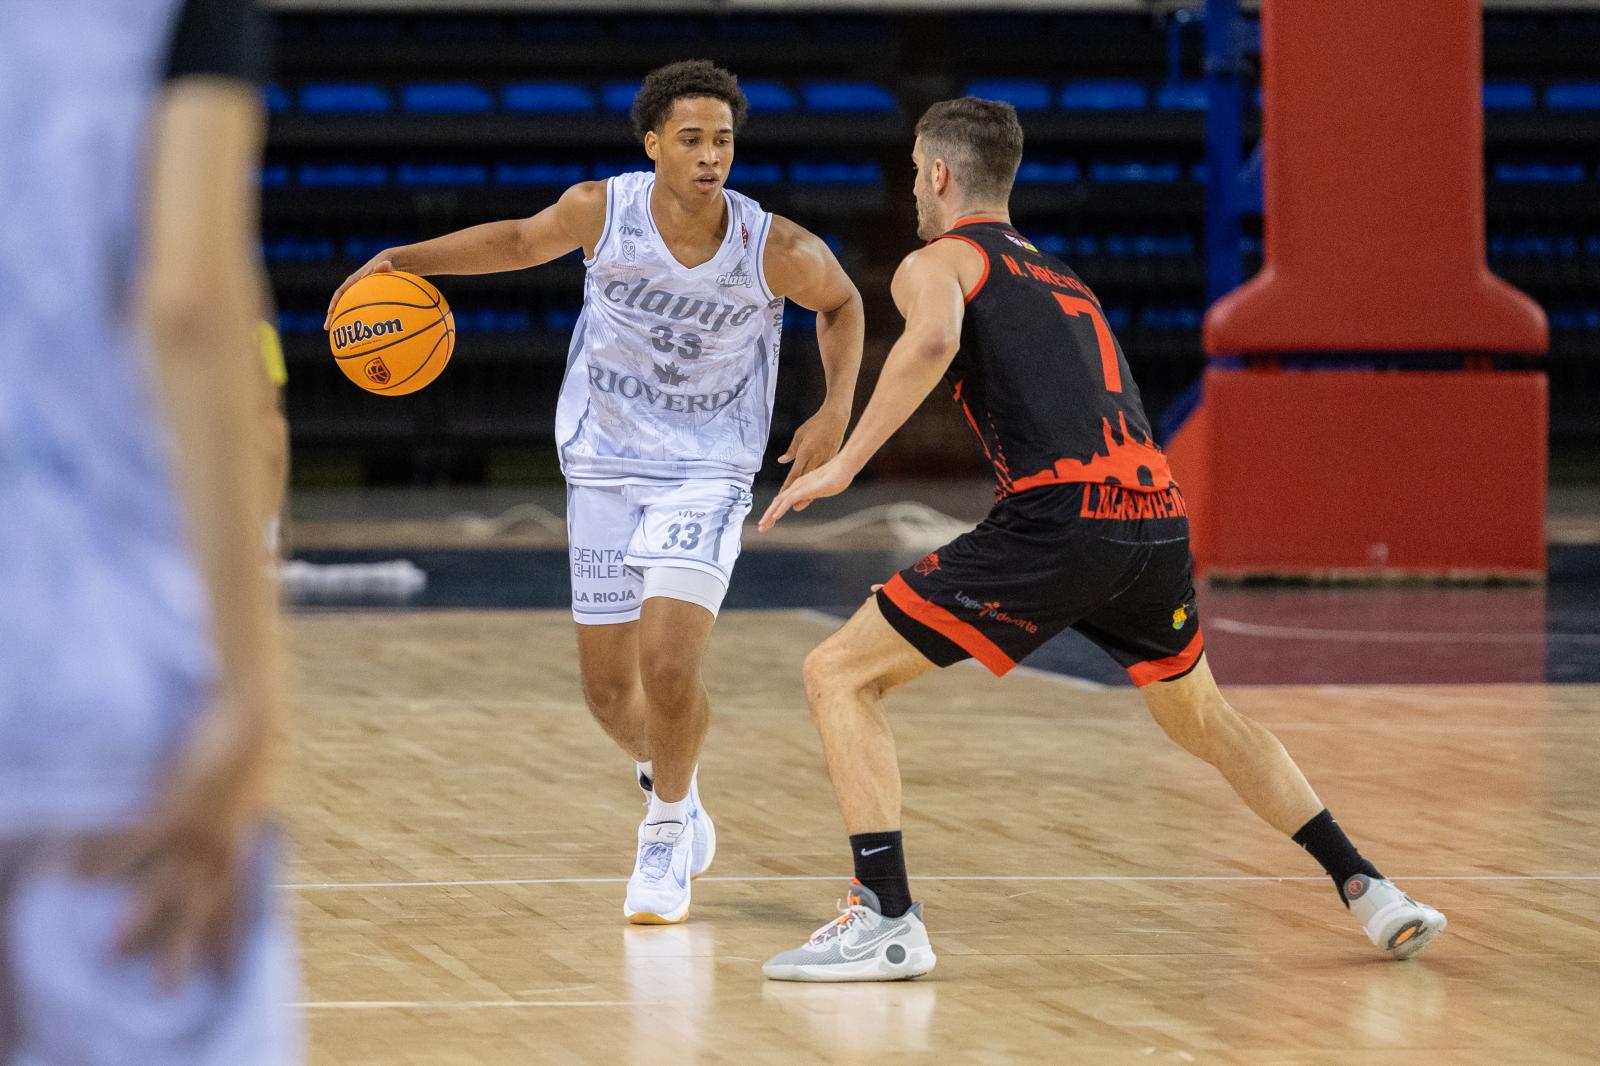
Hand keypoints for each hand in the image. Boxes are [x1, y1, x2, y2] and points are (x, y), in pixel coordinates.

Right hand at [77, 698, 275, 988]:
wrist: (251, 723)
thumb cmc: (249, 757)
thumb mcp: (249, 804)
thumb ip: (238, 830)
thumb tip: (232, 845)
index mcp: (238, 850)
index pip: (236, 905)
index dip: (229, 940)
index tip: (224, 976)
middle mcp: (219, 849)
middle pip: (200, 909)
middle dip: (184, 949)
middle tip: (165, 988)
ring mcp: (196, 830)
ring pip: (165, 885)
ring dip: (138, 917)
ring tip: (114, 948)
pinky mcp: (174, 807)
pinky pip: (136, 842)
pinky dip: (109, 858)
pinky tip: (81, 874)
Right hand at [324, 254, 394, 328]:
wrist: (390, 264)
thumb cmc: (387, 264)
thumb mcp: (385, 264)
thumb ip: (384, 267)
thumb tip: (387, 264)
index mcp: (354, 280)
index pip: (341, 292)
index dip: (334, 302)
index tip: (330, 312)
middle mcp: (353, 289)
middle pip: (340, 303)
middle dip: (333, 315)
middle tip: (327, 328)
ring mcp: (358, 295)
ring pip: (347, 309)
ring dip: (342, 320)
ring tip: (338, 334)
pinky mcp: (365, 300)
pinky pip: (360, 312)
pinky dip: (359, 321)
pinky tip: (362, 334)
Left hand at [759, 454, 856, 530]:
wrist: (844, 466)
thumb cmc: (835, 476)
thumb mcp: (817, 492)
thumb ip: (806, 498)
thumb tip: (795, 507)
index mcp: (799, 486)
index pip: (783, 501)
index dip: (774, 512)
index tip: (768, 522)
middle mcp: (796, 486)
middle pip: (778, 502)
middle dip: (768, 516)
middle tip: (761, 528)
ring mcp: (800, 487)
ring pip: (780, 502)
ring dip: (770, 515)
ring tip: (763, 526)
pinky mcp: (805, 488)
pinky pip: (790, 500)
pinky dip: (781, 509)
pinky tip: (775, 517)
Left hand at [776, 406, 848, 493]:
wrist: (835, 417)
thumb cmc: (816, 423)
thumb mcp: (799, 434)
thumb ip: (791, 450)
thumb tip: (782, 461)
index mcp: (805, 453)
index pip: (794, 474)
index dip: (787, 486)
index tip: (781, 495)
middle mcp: (814, 459)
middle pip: (803, 480)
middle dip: (794, 492)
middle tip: (787, 502)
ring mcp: (824, 460)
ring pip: (813, 479)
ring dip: (806, 490)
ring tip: (799, 501)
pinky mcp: (831, 459)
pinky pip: (822, 473)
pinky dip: (816, 482)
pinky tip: (813, 488)